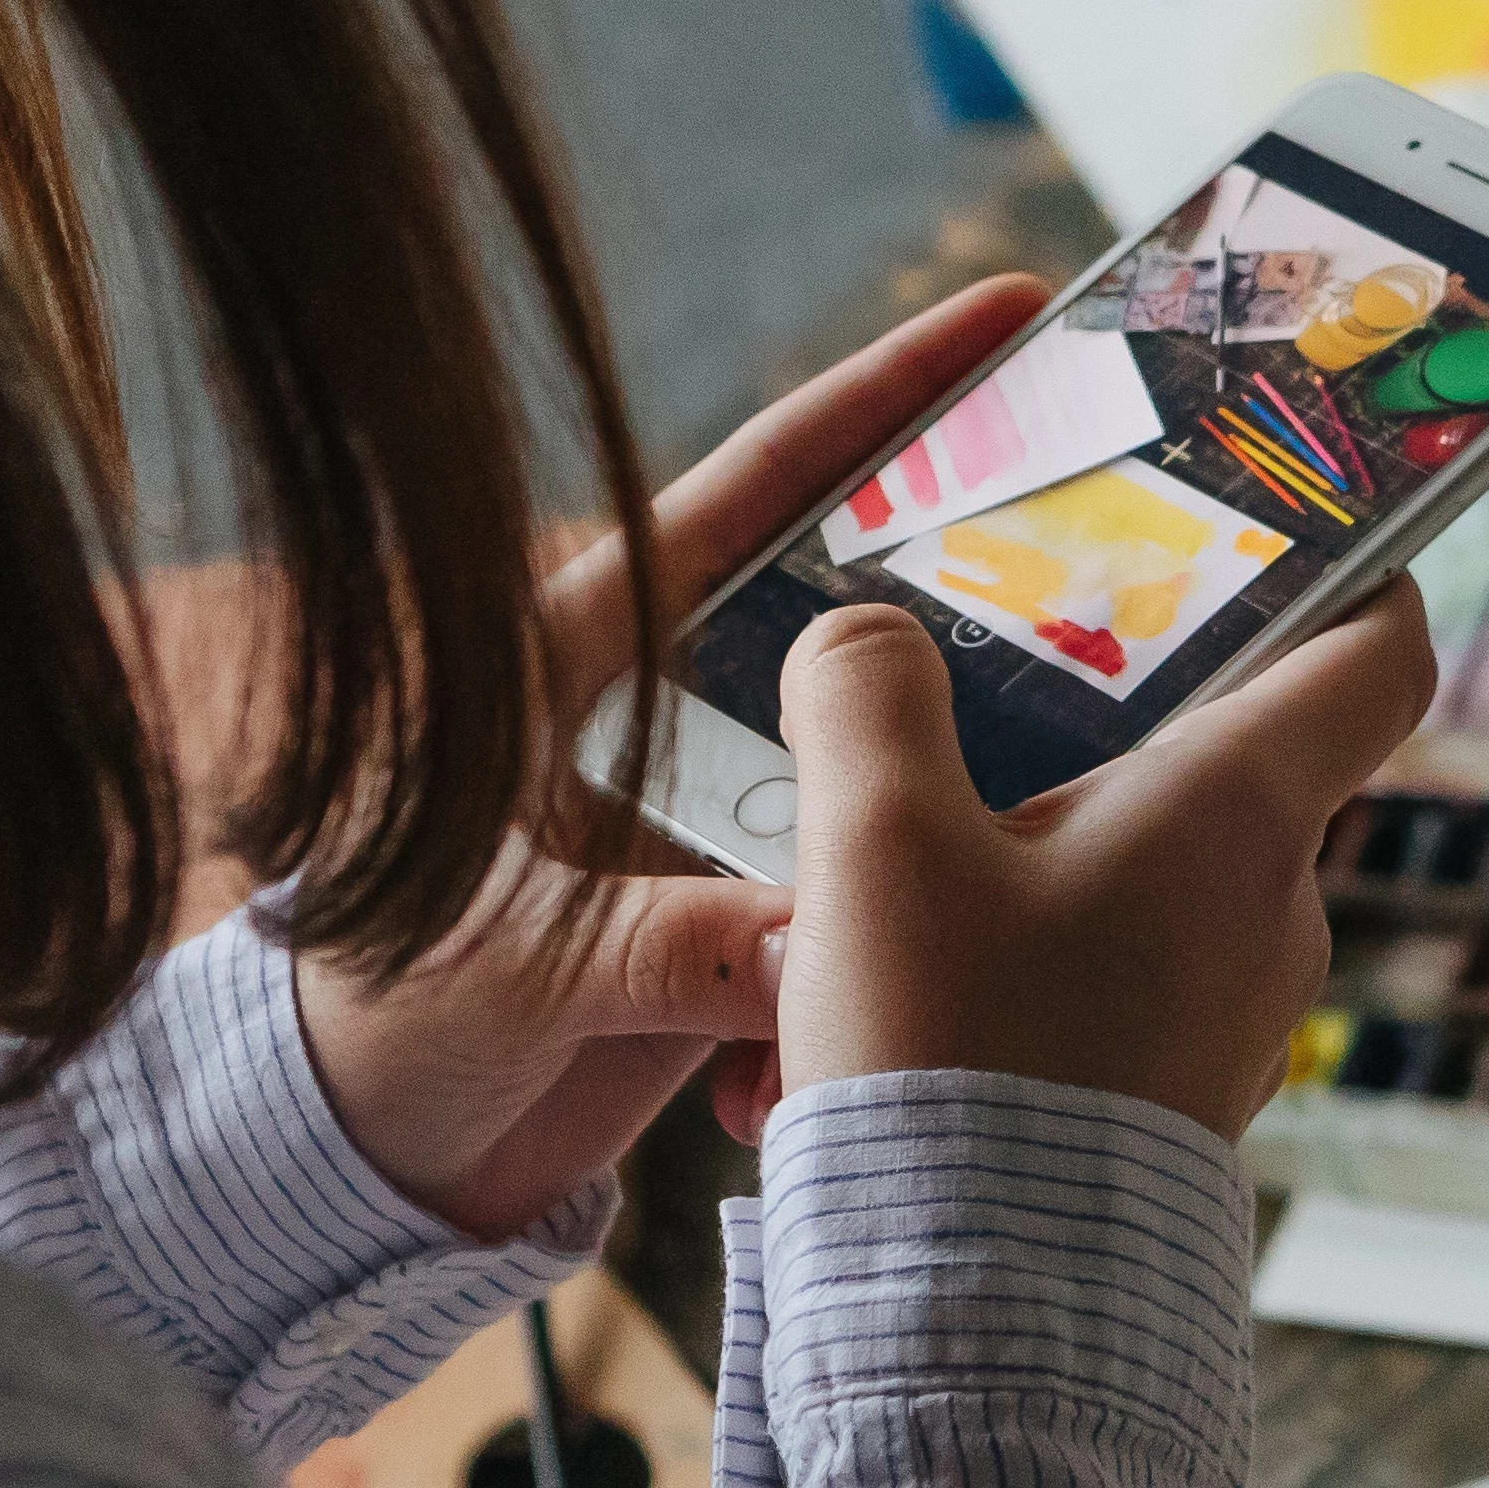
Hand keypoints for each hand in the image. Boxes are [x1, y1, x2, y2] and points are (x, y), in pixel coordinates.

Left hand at [289, 275, 1057, 1236]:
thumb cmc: (370, 1027)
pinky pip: (859, 920)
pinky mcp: (744, 933)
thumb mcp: (508, 965)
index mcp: (574, 661)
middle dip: (975, 605)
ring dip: (945, 827)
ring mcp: (712, 825)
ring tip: (1067, 819)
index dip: (874, 402)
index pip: (745, 497)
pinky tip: (894, 1022)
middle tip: (1130, 542)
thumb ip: (657, 948)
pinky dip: (885, 965)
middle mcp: (664, 720)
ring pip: (876, 784)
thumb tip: (812, 949)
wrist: (357, 1171)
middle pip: (850, 625)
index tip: (998, 316)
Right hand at [770, 575, 1444, 1134]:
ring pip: (1112, 892)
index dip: (1353, 575)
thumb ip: (866, 696)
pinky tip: (838, 1034)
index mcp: (1239, 815)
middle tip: (933, 733)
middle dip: (1060, 745)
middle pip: (1202, 767)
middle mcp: (1267, 914)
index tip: (1287, 539)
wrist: (976, 1326)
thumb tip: (863, 639)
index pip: (1377, 653)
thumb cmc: (954, 1060)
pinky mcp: (1161, 1109)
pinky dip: (979, 988)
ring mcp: (1225, 1022)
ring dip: (982, 886)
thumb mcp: (875, 843)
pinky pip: (1080, 1003)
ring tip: (832, 925)